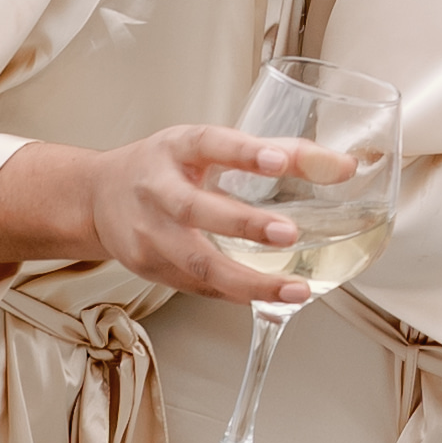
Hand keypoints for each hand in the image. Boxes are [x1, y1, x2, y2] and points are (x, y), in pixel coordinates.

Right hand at [0, 125, 337, 303]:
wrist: (96, 199)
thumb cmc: (165, 166)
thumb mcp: (210, 145)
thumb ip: (277, 152)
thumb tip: (345, 166)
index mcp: (176, 148)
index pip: (210, 144)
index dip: (244, 152)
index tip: (278, 160)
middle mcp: (156, 190)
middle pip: (196, 210)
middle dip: (243, 225)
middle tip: (289, 234)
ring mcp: (148, 234)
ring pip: (197, 264)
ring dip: (248, 281)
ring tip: (296, 290)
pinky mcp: (151, 268)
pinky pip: (198, 287)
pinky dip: (237, 294)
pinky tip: (273, 298)